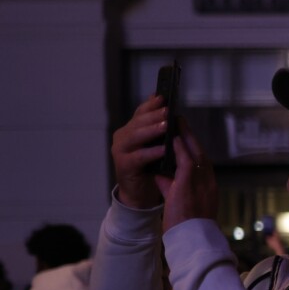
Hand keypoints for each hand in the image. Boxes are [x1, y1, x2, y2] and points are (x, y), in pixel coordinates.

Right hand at [110, 94, 172, 208]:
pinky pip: (138, 157)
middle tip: (167, 110)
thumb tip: (164, 105)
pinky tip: (163, 149)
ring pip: (135, 137)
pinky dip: (151, 152)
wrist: (140, 193)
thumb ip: (157, 127)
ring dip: (151, 131)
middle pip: (138, 123)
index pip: (141, 113)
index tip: (164, 97)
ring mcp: (121, 151)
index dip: (151, 105)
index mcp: (131, 129)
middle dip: (153, 116)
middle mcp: (123, 137)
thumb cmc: (150, 166)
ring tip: (166, 126)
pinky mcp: (124, 166)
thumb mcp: (155, 144)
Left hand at [158, 126, 218, 233]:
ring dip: (186, 136)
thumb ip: (169, 185)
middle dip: (191, 136)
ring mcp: (202, 182)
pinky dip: (181, 148)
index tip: (185, 135)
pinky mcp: (191, 184)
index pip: (202, 162)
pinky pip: (188, 161)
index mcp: (207, 187)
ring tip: (177, 123)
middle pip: (201, 153)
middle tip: (181, 121)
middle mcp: (208, 182)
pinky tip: (174, 138)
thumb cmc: (186, 225)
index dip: (193, 147)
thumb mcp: (178, 201)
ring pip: (196, 153)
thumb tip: (159, 172)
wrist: (192, 239)